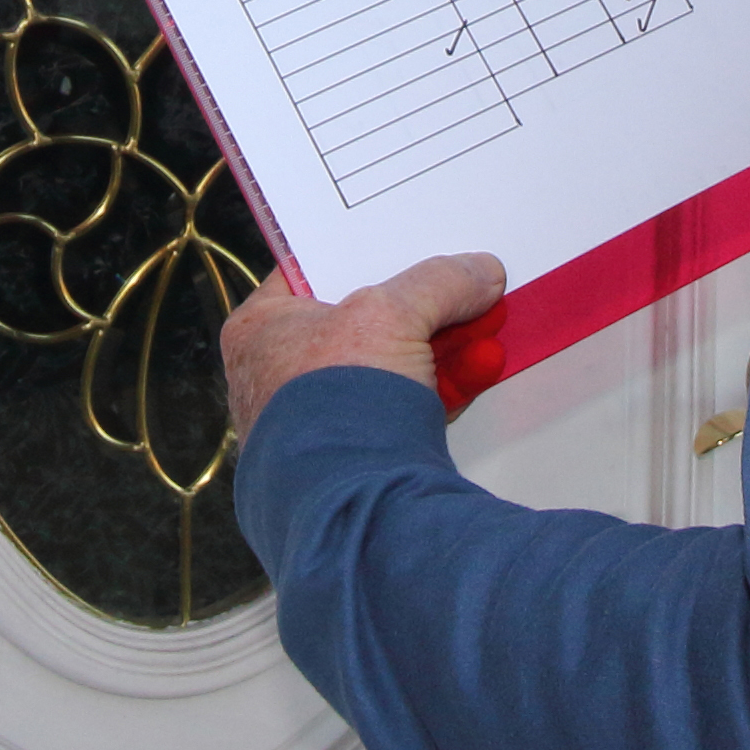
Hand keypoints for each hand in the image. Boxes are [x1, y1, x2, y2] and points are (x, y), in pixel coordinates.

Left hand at [221, 253, 506, 447]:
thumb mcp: (390, 314)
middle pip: (361, 322)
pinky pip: (404, 410)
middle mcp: (279, 378)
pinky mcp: (356, 459)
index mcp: (260, 331)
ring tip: (488, 326)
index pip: (311, 273)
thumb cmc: (333, 408)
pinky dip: (443, 391)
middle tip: (464, 288)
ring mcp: (318, 423)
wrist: (349, 508)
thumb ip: (437, 283)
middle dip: (422, 309)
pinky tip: (483, 369)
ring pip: (390, 368)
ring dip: (443, 349)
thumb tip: (478, 273)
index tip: (405, 242)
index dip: (362, 255)